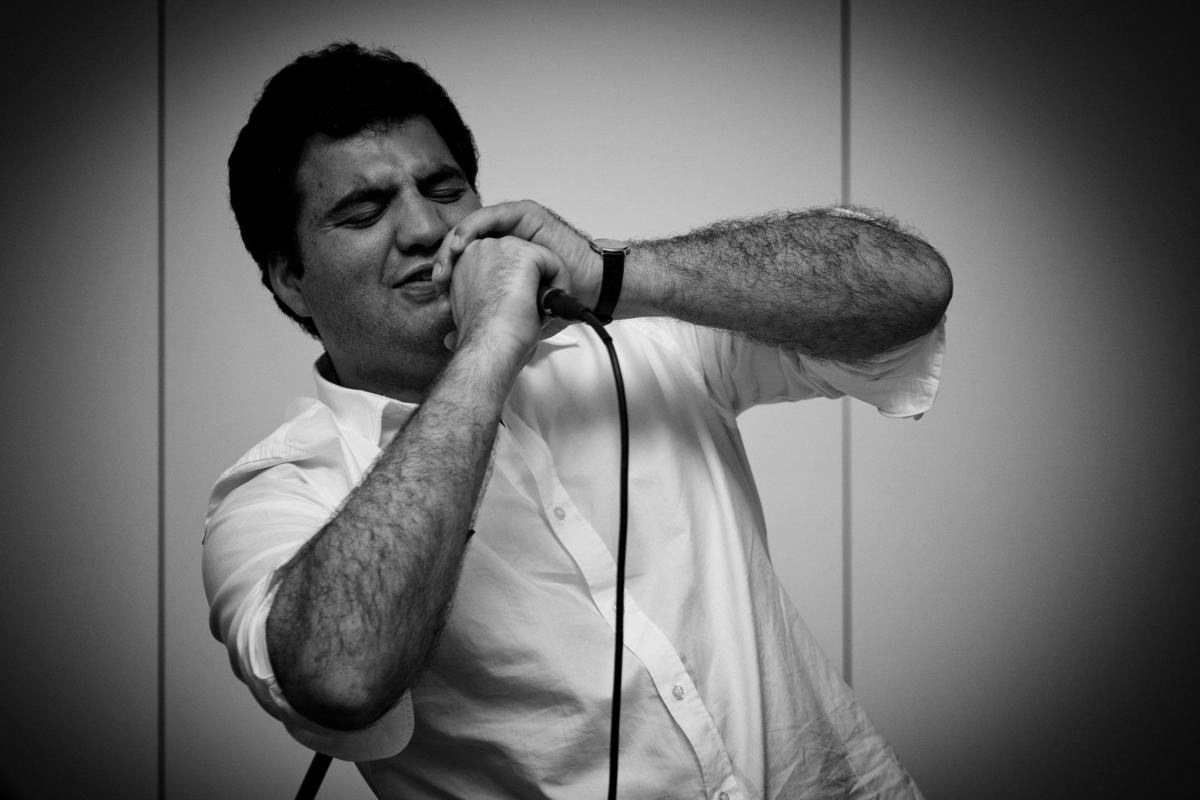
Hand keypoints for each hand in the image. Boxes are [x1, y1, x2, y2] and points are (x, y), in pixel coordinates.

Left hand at [434, 200, 601, 310]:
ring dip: (456, 241)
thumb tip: (448, 339)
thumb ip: (483, 322)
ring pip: (473, 228)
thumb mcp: (510, 317)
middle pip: (463, 244)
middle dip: (447, 258)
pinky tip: (463, 241)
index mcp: (496, 265)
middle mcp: (501, 245)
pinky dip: (473, 227)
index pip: (462, 262)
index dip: (448, 274)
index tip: (439, 291)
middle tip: (440, 276)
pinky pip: (491, 215)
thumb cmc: (551, 306)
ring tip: (448, 258)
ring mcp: (511, 229)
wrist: (579, 292)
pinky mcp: (523, 214)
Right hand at [442, 235, 568, 354]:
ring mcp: (499, 248)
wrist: (489, 346)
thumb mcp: (476, 309)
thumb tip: (490, 306)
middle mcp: (479, 250)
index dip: (511, 286)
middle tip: (529, 310)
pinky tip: (549, 304)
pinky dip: (559, 283)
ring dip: (544, 283)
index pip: (500, 263)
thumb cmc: (482, 338)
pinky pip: (553, 261)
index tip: (512, 309)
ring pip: (537, 258)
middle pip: (519, 259)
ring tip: (539, 309)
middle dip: (529, 282)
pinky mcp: (522, 253)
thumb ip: (484, 295)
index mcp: (464, 263)